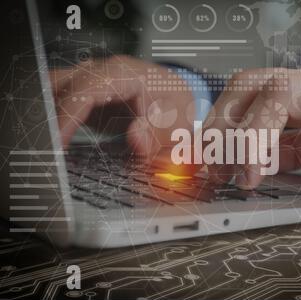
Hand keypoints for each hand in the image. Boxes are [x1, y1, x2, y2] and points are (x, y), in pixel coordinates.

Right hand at [50, 55, 193, 161]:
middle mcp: (102, 71)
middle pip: (58, 84)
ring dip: (47, 115)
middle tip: (43, 146)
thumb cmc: (175, 105)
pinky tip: (51, 140)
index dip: (67, 116)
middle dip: (46, 114)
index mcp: (124, 73)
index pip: (84, 90)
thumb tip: (137, 140)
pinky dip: (52, 119)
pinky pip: (58, 100)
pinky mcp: (84, 93)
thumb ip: (158, 132)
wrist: (176, 96)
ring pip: (52, 89)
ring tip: (44, 145)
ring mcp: (91, 80)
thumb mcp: (176, 120)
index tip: (57, 142)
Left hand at [206, 65, 300, 193]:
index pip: (246, 93)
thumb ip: (294, 147)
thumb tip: (256, 160)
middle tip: (217, 164)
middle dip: (225, 124)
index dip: (219, 122)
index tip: (204, 156)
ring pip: (280, 95)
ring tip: (250, 178)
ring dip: (254, 139)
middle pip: (251, 84)